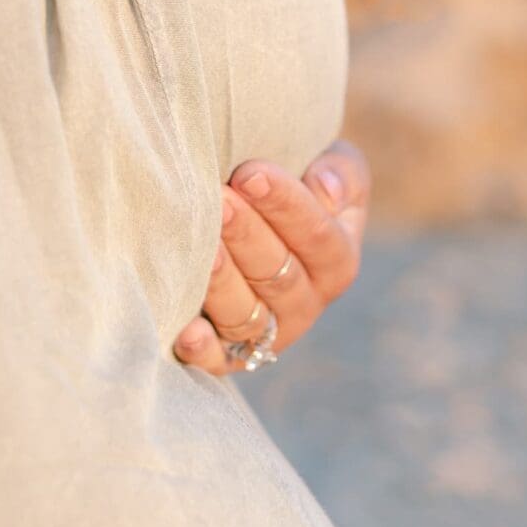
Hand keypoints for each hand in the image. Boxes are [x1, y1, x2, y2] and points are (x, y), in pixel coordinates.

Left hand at [173, 138, 370, 375]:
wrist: (251, 214)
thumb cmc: (293, 181)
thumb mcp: (331, 166)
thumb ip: (340, 173)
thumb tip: (325, 187)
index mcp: (336, 260)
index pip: (317, 235)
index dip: (285, 204)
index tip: (249, 172)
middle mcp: (305, 303)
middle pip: (277, 274)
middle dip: (246, 235)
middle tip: (218, 200)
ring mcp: (267, 333)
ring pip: (247, 314)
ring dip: (223, 283)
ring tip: (201, 249)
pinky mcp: (228, 354)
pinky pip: (218, 359)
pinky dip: (203, 350)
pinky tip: (186, 331)